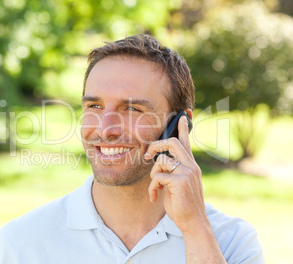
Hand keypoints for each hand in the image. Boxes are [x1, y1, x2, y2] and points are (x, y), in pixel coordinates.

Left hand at [144, 115, 206, 232]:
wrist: (193, 223)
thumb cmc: (183, 204)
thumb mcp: (177, 185)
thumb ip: (172, 172)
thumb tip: (159, 164)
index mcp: (190, 166)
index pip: (186, 143)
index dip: (183, 129)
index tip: (182, 117)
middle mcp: (191, 166)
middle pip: (173, 143)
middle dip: (156, 146)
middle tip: (147, 155)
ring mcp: (187, 173)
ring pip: (161, 161)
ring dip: (152, 175)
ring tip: (154, 188)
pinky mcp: (181, 181)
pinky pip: (157, 177)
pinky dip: (152, 187)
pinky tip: (154, 197)